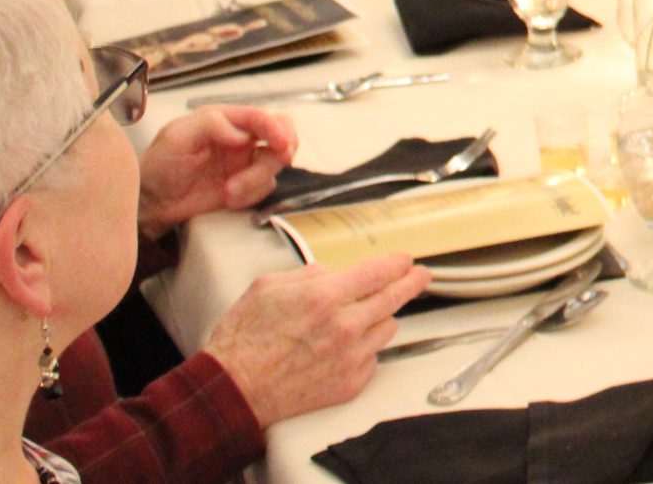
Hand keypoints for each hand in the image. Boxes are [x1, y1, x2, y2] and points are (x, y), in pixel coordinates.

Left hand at [139, 107, 298, 234]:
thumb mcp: (177, 137)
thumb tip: (243, 135)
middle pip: (281, 134)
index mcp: (225, 120)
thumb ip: (210, 125)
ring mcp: (244, 163)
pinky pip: (265, 188)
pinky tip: (229, 200)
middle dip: (283, 147)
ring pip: (274, 164)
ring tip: (230, 193)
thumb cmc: (158, 166)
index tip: (281, 145)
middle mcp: (240, 138)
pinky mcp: (245, 187)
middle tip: (282, 159)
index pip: (260, 116)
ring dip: (257, 180)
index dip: (275, 128)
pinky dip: (252, 195)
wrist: (151, 205)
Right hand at [204, 255, 429, 429]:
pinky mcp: (350, 384)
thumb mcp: (268, 287)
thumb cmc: (244, 341)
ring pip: (387, 328)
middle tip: (419, 276)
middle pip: (395, 298)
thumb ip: (308, 275)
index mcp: (325, 298)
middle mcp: (344, 327)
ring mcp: (350, 358)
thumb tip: (333, 274)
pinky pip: (372, 358)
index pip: (380, 272)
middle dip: (411, 283)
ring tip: (362, 317)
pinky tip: (343, 348)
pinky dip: (364, 349)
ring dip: (380, 318)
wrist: (233, 391)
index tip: (405, 261)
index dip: (398, 263)